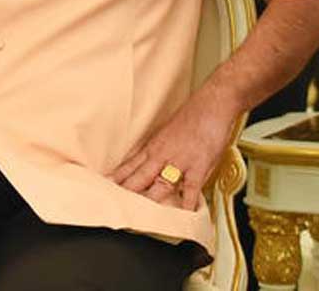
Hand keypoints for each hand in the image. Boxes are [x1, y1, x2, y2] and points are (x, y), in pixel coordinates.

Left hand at [111, 84, 240, 211]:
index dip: (117, 178)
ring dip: (149, 201)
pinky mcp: (198, 166)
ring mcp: (180, 161)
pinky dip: (186, 204)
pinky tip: (182, 215)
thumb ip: (163, 149)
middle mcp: (163, 154)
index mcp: (155, 145)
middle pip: (139, 178)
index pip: (130, 165)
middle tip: (113, 206)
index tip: (104, 188)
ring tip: (139, 217)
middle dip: (126, 194)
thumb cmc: (195, 113)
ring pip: (159, 186)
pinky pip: (190, 190)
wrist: (214, 102)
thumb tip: (158, 165)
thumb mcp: (171, 130)